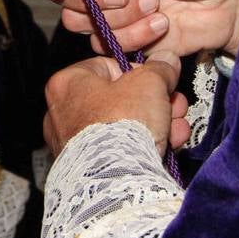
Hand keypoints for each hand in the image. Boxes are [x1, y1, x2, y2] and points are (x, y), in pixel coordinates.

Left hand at [43, 50, 188, 155]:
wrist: (117, 177)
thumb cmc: (123, 122)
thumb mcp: (149, 82)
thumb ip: (160, 69)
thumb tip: (167, 61)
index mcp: (67, 82)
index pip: (107, 67)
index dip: (140, 73)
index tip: (159, 81)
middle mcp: (61, 112)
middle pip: (119, 99)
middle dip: (154, 103)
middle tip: (174, 106)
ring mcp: (72, 143)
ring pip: (122, 126)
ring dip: (156, 125)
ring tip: (177, 129)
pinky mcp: (86, 169)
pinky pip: (118, 150)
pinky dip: (143, 147)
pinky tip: (169, 147)